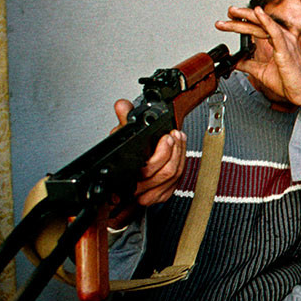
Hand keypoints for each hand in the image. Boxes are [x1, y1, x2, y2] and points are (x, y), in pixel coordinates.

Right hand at [109, 99, 186, 224]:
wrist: (119, 181)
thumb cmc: (119, 159)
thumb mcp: (119, 137)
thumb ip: (123, 119)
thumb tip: (122, 106)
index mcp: (127, 176)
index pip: (147, 170)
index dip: (161, 154)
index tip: (166, 137)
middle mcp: (139, 189)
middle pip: (165, 173)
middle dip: (174, 151)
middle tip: (174, 135)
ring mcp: (151, 193)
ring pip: (173, 177)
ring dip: (180, 155)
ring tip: (179, 138)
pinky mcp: (162, 194)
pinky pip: (177, 182)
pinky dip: (181, 163)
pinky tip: (180, 150)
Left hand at [215, 6, 300, 114]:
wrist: (300, 94)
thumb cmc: (288, 82)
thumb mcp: (261, 72)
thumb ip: (248, 64)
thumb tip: (236, 61)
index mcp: (278, 41)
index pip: (258, 28)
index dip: (243, 23)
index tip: (228, 21)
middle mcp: (283, 38)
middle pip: (259, 23)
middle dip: (241, 16)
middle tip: (228, 12)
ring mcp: (285, 42)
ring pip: (264, 24)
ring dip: (247, 17)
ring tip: (233, 13)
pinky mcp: (286, 49)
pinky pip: (275, 32)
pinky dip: (266, 21)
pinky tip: (258, 13)